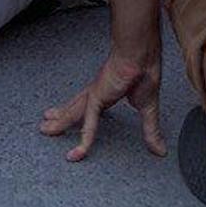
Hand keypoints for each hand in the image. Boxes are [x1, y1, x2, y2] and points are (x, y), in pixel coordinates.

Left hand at [40, 49, 163, 161]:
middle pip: (74, 106)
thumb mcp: (148, 108)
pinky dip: (84, 140)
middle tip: (47, 121)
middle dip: (61, 115)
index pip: (89, 105)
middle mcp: (97, 92)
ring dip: (59, 123)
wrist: (141, 54)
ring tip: (45, 130)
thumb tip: (160, 150)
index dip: (80, 111)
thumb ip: (151, 130)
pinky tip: (77, 152)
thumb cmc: (146, 70)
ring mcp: (95, 95)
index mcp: (108, 91)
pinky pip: (89, 124)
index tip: (72, 113)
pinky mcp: (97, 99)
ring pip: (73, 114)